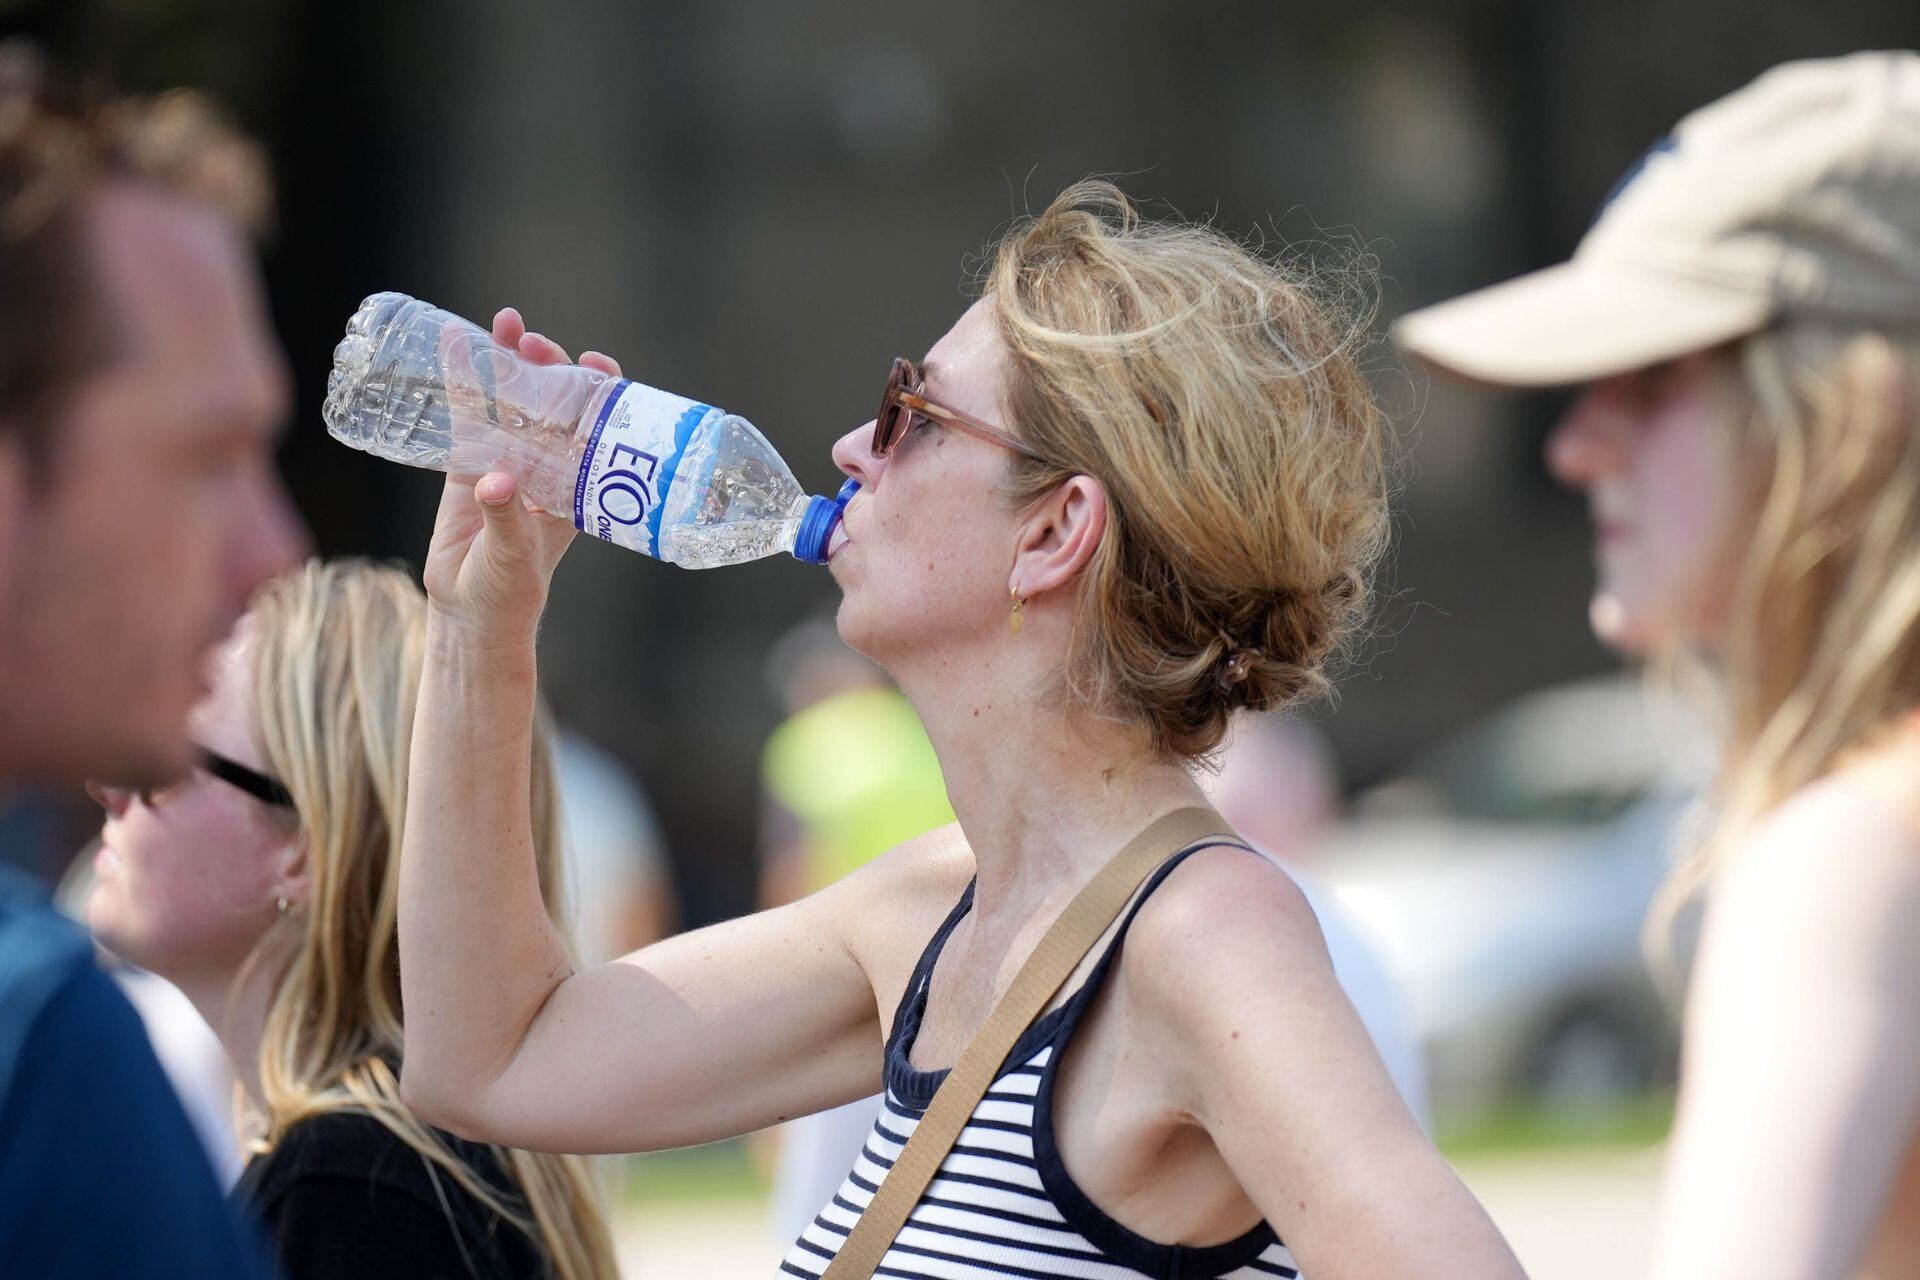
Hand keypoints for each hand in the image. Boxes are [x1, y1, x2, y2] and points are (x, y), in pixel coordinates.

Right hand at [422, 308, 622, 643]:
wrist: (470, 612)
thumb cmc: (508, 591)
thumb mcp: (514, 556)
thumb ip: (505, 518)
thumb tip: (496, 481)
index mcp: (576, 484)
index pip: (597, 426)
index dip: (601, 392)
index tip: (596, 366)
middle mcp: (547, 465)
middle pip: (553, 403)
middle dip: (548, 366)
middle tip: (534, 343)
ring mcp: (508, 460)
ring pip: (512, 400)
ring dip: (509, 362)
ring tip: (504, 323)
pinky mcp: (469, 464)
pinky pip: (468, 414)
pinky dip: (463, 380)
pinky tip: (456, 343)